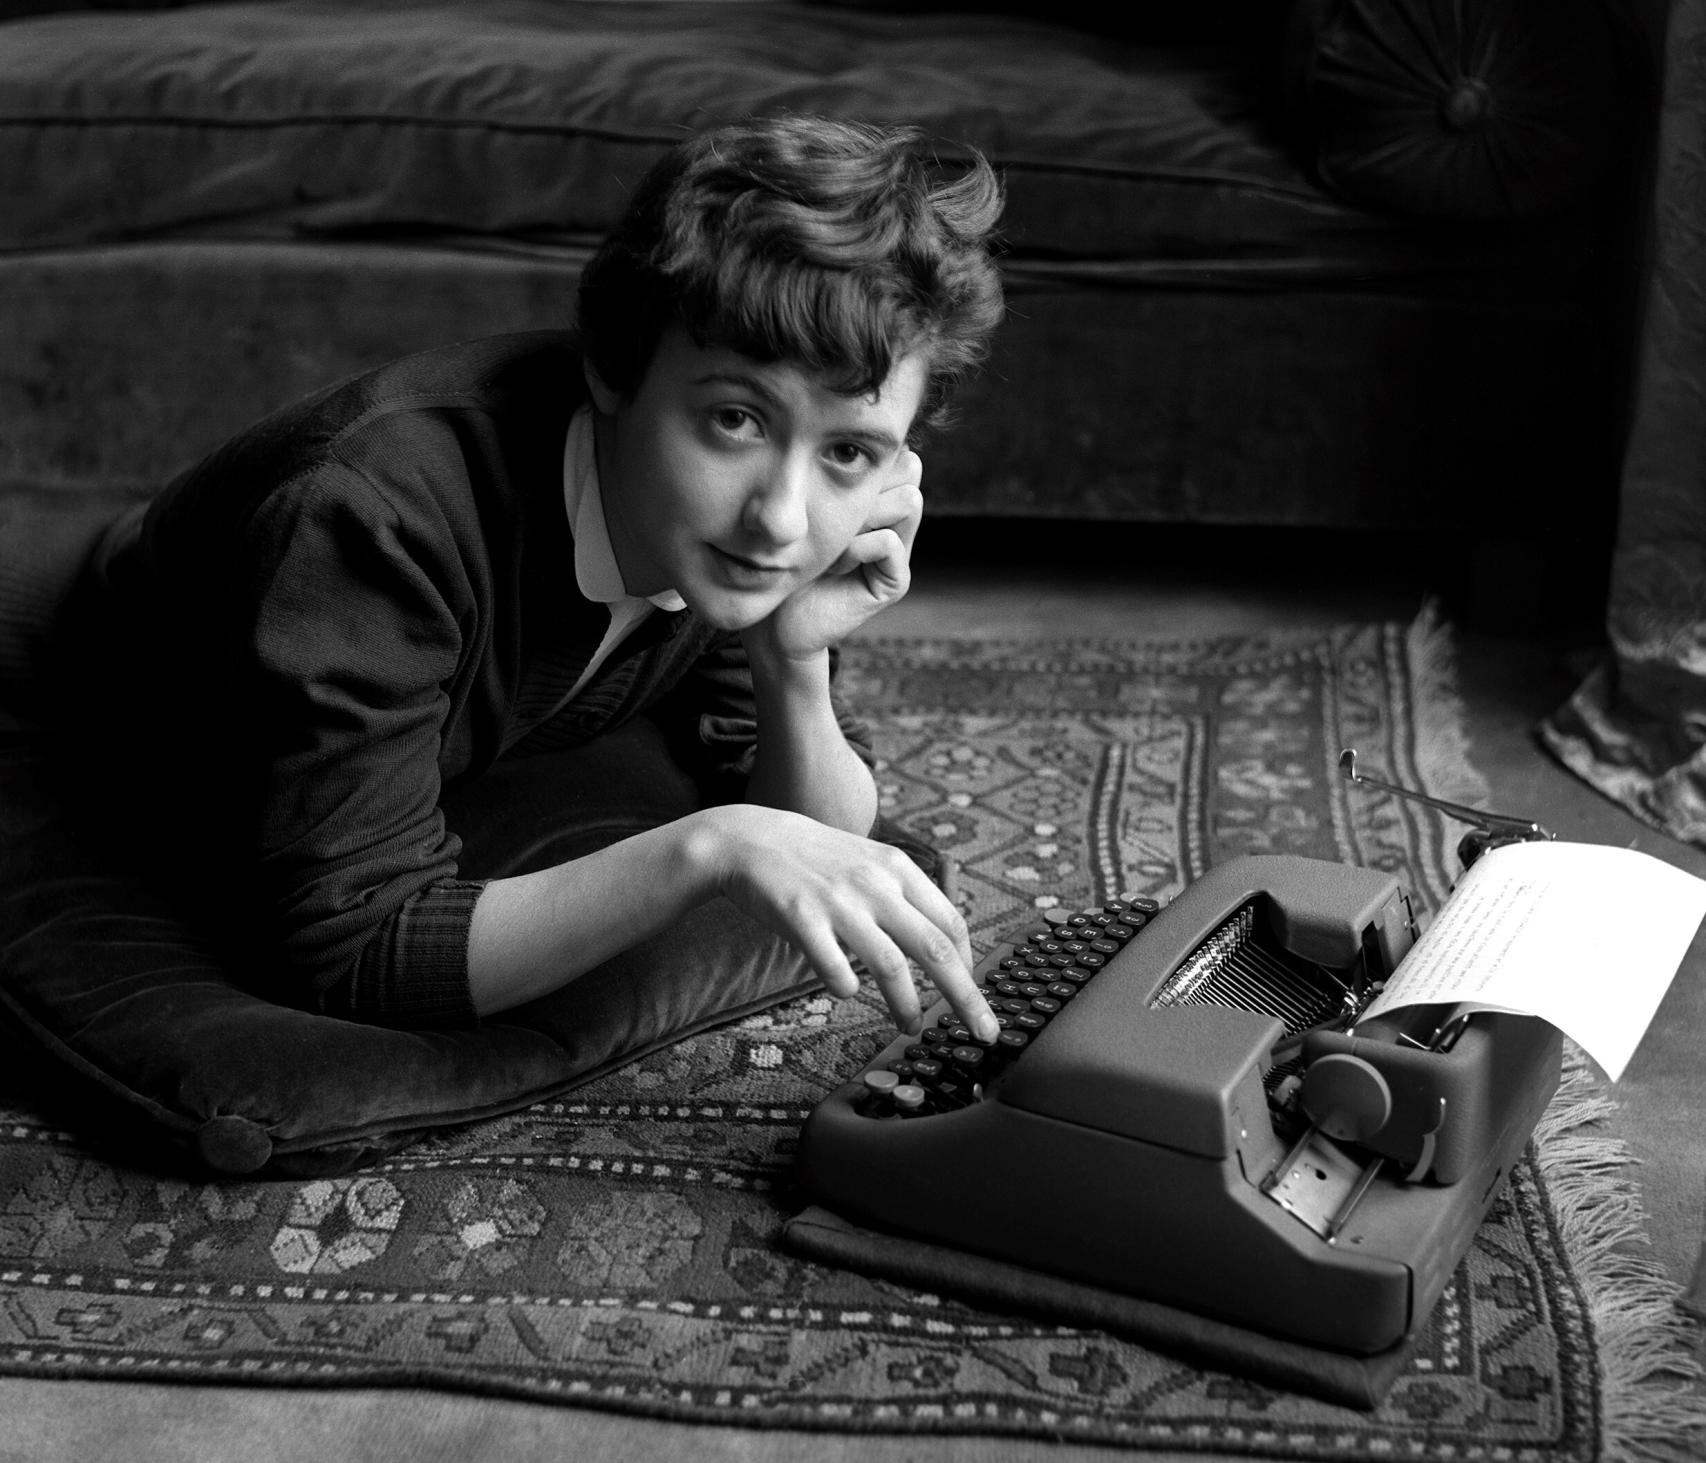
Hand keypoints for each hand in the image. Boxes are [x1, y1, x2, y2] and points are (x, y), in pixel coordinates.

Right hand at [695, 802, 996, 1041]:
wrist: (752, 838)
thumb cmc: (816, 858)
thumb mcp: (870, 861)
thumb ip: (904, 894)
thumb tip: (944, 940)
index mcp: (898, 869)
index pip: (951, 922)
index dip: (969, 964)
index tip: (971, 992)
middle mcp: (875, 884)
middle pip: (935, 948)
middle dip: (966, 996)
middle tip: (984, 1031)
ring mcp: (839, 901)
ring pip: (891, 965)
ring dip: (908, 1005)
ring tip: (912, 1027)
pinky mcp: (802, 918)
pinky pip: (834, 967)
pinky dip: (846, 987)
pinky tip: (847, 993)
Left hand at [751, 451, 923, 662]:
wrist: (775, 620)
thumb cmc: (779, 557)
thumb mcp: (802, 504)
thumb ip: (827, 472)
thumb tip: (840, 432)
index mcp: (876, 496)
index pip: (897, 452)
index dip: (865, 459)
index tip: (823, 482)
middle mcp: (893, 519)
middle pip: (909, 468)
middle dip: (868, 483)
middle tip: (830, 514)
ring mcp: (899, 551)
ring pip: (908, 499)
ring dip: (863, 515)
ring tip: (831, 541)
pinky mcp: (895, 581)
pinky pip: (889, 542)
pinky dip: (858, 548)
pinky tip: (834, 566)